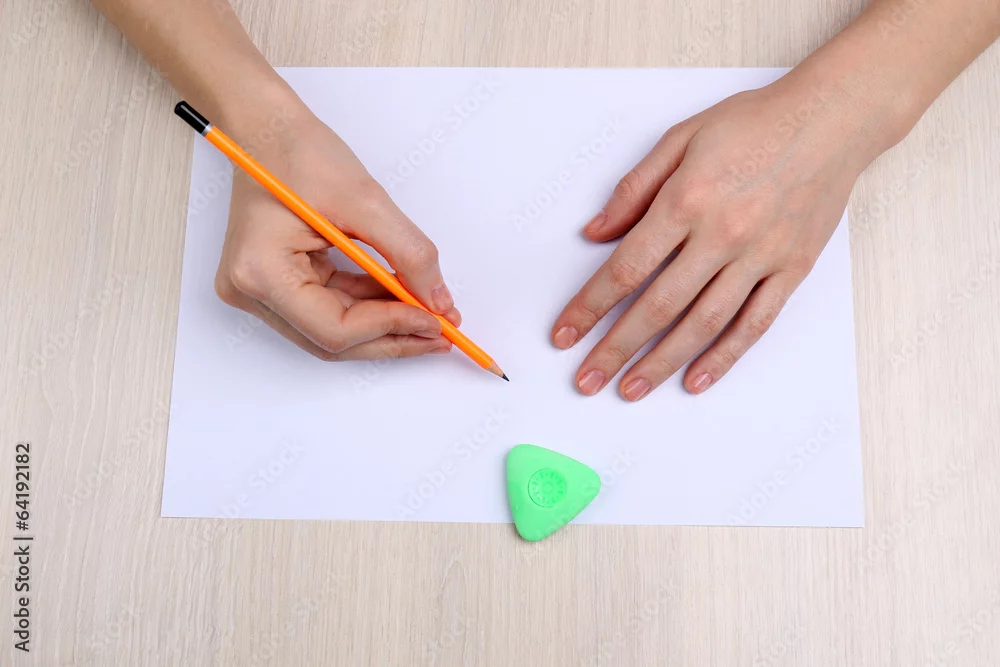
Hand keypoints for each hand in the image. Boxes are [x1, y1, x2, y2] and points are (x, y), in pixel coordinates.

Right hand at [215, 99, 460, 360]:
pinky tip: (402, 299)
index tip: (435, 321)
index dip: (391, 328)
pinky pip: (328, 308)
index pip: (334, 329)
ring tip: (430, 317)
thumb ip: (408, 254)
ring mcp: (259, 290)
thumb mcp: (366, 200)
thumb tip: (438, 301)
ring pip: (333, 330)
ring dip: (384, 325)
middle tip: (442, 332)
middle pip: (333, 340)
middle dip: (393, 336)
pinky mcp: (274, 283)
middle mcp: (251, 291)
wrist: (267, 128)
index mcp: (261, 272)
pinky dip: (368, 306)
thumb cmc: (300, 152)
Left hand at [551, 77, 873, 399]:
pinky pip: (754, 323)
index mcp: (687, 200)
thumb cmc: (754, 122)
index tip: (565, 334)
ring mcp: (760, 257)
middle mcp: (721, 235)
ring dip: (662, 363)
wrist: (834, 117)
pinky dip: (724, 357)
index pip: (626, 268)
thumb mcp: (681, 137)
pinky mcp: (792, 269)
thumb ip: (635, 189)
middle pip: (658, 307)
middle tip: (586, 380)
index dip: (590, 306)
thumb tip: (595, 233)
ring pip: (703, 324)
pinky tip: (695, 380)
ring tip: (630, 391)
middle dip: (615, 349)